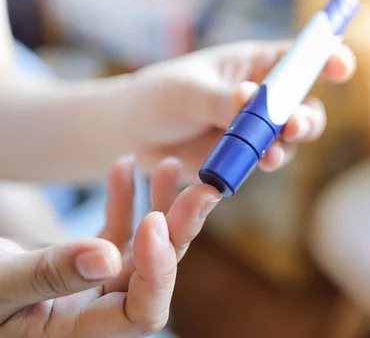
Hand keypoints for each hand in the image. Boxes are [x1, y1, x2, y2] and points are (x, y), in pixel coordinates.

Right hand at [0, 156, 220, 336]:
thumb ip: (48, 276)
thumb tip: (107, 259)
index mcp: (79, 331)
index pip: (141, 311)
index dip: (158, 270)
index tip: (154, 221)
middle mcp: (97, 309)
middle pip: (155, 272)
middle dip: (178, 229)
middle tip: (204, 187)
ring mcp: (94, 284)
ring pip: (144, 246)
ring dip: (159, 206)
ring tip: (168, 165)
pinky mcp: (86, 260)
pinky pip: (116, 229)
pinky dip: (122, 198)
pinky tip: (122, 165)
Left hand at [125, 40, 355, 178]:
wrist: (134, 134)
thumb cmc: (162, 94)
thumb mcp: (190, 89)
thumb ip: (222, 98)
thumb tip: (251, 101)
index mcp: (256, 64)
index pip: (301, 58)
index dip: (327, 58)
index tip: (341, 65)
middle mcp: (265, 96)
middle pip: (305, 104)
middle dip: (307, 115)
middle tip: (293, 126)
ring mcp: (258, 128)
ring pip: (293, 136)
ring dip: (289, 142)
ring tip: (271, 151)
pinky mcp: (247, 156)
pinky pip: (270, 158)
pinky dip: (270, 160)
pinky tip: (262, 162)